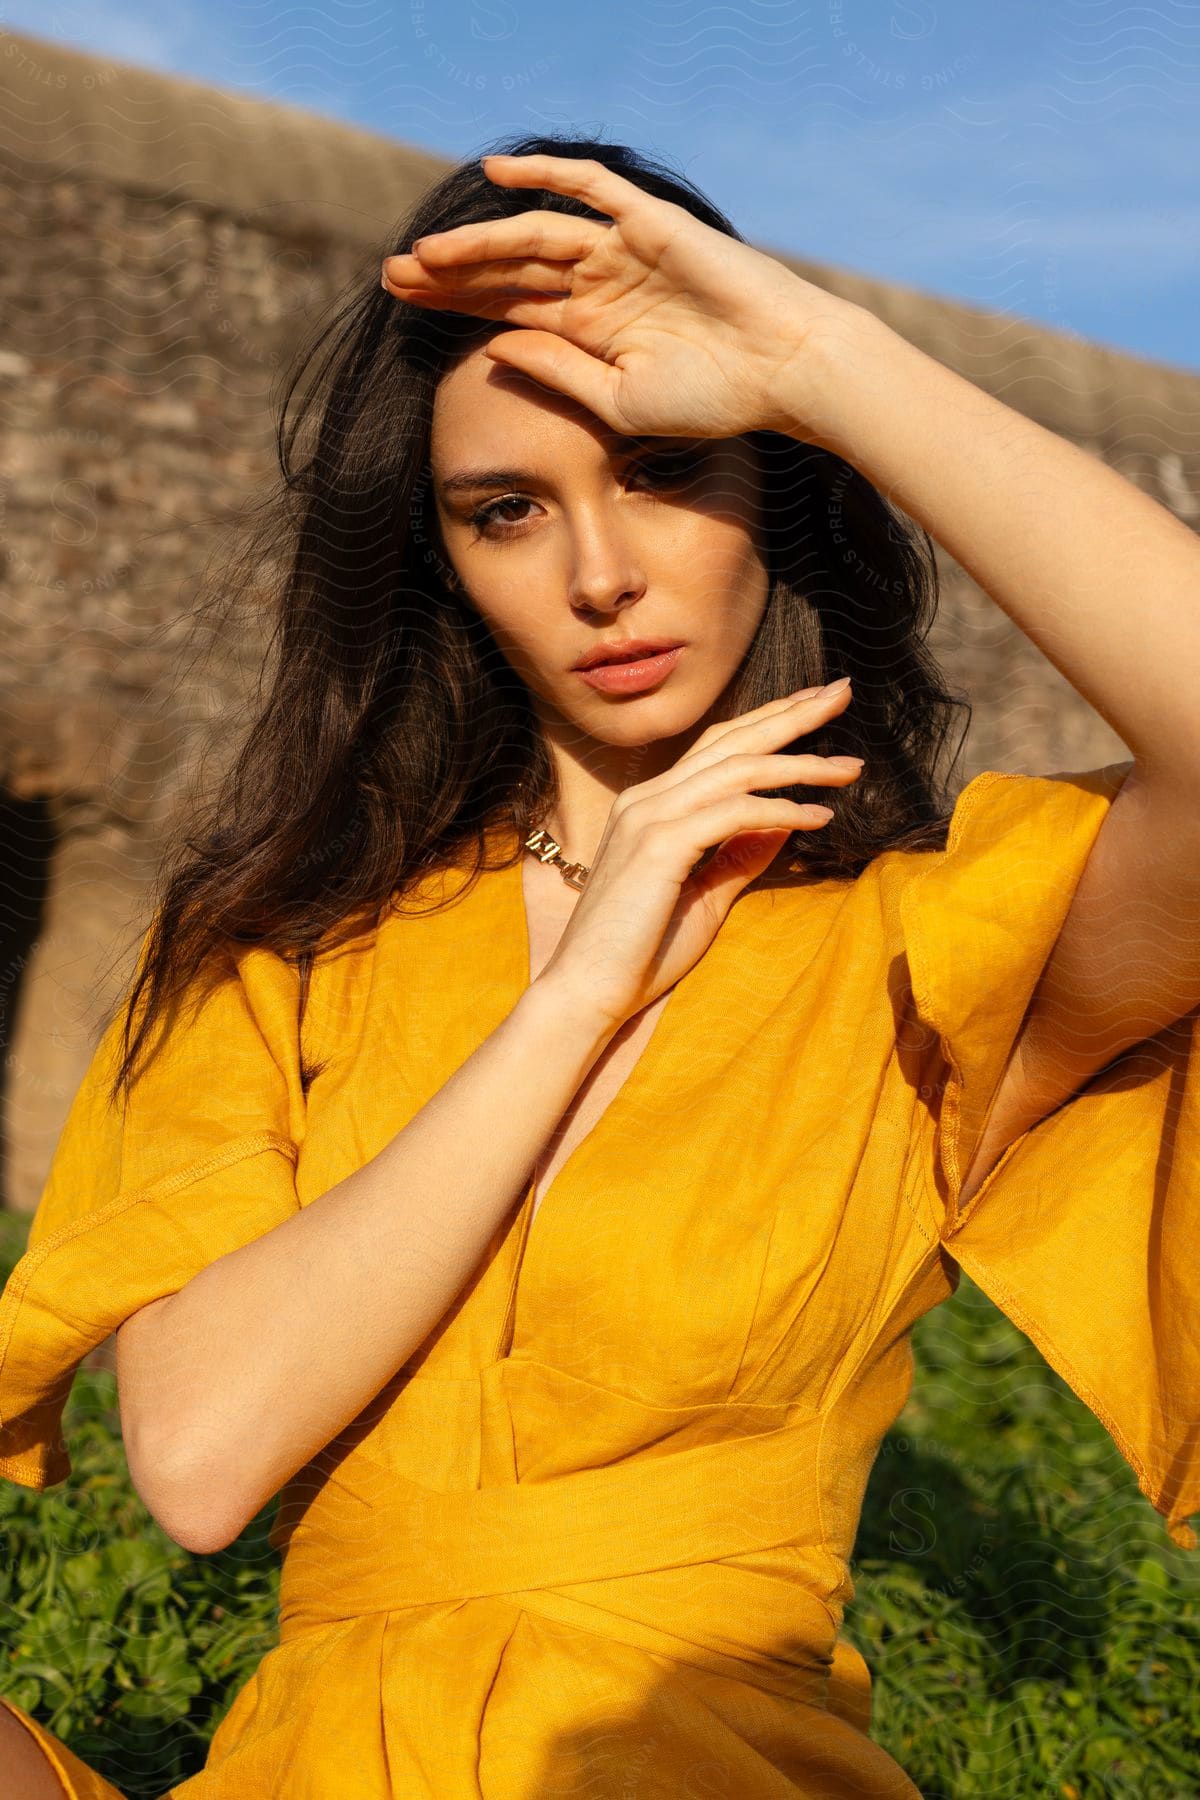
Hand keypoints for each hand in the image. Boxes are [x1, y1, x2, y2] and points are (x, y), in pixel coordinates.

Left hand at [380, 152, 860, 440]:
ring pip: (535, 236)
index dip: (454, 305)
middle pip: (508, 271)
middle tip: (390, 277)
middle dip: (450, 275)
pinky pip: (592, 189)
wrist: (783, 374)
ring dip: (479, 242)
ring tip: (426, 254)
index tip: (401, 305)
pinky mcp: (651, 224)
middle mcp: (600, 285)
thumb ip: (556, 370)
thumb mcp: (617, 401)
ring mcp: (624, 251)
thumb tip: (492, 346)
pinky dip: (547, 176)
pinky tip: (495, 176)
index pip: (507, 308)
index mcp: (591, 330)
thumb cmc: (713, 400)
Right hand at [531, 679, 859, 1030]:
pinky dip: (780, 810)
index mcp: (652, 806)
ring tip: (850, 768)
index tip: (817, 707)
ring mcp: (649, 818)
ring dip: (800, 764)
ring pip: (737, 770)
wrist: (587, 993)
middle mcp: (647, 800)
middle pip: (730, 740)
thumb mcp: (705, 896)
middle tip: (843, 692)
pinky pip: (733, 813)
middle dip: (791, 714)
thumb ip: (740, 855)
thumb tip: (786, 822)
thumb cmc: (640, 954)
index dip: (769, 722)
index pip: (718, 747)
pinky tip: (819, 817)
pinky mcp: (658, 846)